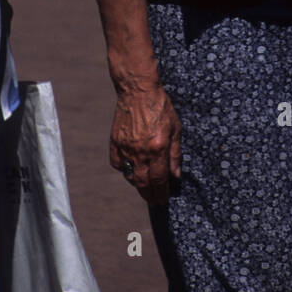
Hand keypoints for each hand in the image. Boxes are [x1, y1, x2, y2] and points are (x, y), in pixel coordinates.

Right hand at [110, 84, 181, 205]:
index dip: (162, 193)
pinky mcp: (115, 143)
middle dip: (149, 195)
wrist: (138, 91)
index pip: (160, 180)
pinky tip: (132, 169)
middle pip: (143, 183)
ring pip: (130, 176)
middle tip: (154, 201)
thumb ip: (175, 155)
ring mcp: (125, 148)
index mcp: (158, 149)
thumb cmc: (160, 107)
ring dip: (138, 184)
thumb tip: (175, 176)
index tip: (163, 200)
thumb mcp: (175, 129)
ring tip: (145, 187)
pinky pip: (118, 164)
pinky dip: (125, 170)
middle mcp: (140, 152)